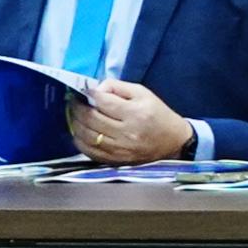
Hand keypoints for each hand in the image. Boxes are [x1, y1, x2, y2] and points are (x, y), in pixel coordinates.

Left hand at [65, 80, 197, 163]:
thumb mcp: (143, 93)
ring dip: (75, 124)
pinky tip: (79, 133)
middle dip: (77, 108)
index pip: (103, 102)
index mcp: (135, 113)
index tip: (84, 91)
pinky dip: (80, 141)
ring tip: (74, 115)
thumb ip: (118, 87)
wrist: (173, 142)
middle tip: (74, 101)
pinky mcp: (117, 160)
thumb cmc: (158, 114)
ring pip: (88, 136)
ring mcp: (120, 149)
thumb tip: (96, 90)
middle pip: (92, 119)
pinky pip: (91, 152)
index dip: (89, 94)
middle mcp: (126, 133)